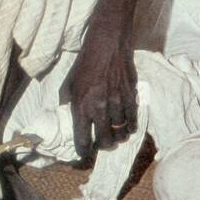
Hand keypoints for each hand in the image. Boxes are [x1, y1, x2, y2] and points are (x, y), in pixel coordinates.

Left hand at [66, 28, 137, 159]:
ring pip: (120, 132)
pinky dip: (130, 127)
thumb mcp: (68, 83)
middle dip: (103, 147)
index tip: (83, 154)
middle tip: (102, 145)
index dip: (83, 150)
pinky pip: (132, 120)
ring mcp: (116, 103)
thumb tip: (67, 114)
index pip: (82, 137)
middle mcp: (99, 108)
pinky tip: (127, 128)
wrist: (107, 45)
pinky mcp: (130, 97)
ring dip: (118, 137)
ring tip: (116, 137)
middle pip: (104, 140)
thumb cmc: (85, 64)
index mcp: (80, 105)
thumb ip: (68, 102)